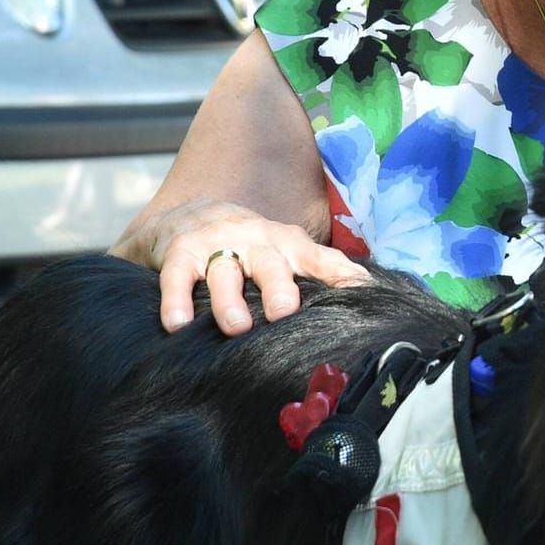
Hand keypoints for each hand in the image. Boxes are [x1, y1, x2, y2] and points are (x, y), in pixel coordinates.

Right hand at [116, 199, 370, 335]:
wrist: (189, 217)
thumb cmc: (251, 248)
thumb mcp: (287, 255)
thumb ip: (322, 274)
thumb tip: (368, 303)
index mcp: (288, 244)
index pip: (320, 259)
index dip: (341, 274)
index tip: (360, 292)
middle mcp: (256, 240)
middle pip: (271, 264)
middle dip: (279, 288)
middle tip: (285, 312)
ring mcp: (216, 245)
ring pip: (224, 273)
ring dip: (229, 301)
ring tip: (236, 327)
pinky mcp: (179, 254)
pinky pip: (177, 278)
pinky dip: (177, 301)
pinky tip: (178, 325)